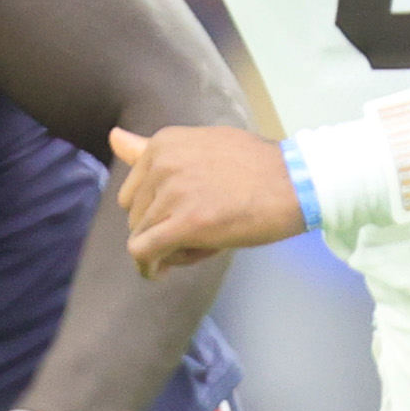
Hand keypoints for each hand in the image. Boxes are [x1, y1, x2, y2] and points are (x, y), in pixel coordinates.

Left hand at [112, 125, 302, 274]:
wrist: (296, 182)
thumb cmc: (258, 167)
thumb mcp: (201, 145)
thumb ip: (152, 147)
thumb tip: (112, 136)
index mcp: (164, 143)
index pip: (135, 191)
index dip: (156, 211)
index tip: (182, 219)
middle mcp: (161, 164)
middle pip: (136, 216)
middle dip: (160, 231)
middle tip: (197, 235)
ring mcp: (172, 193)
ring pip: (143, 236)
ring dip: (167, 249)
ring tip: (203, 244)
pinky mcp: (185, 224)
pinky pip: (145, 253)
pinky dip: (148, 268)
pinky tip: (159, 274)